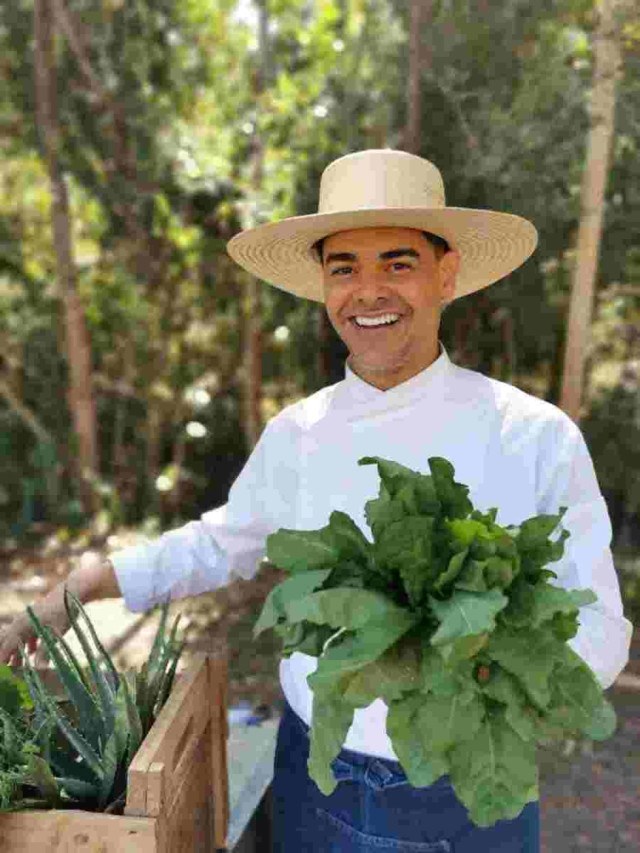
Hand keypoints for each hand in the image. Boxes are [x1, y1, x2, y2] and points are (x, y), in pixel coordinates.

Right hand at [0, 551, 117, 666]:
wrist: (73, 591)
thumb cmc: (63, 612)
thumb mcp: (55, 634)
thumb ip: (45, 652)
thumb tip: (39, 670)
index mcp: (21, 626)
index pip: (6, 648)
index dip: (3, 661)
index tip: (4, 675)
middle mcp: (21, 621)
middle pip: (7, 642)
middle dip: (6, 656)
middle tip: (9, 671)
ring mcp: (28, 618)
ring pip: (16, 637)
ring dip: (16, 651)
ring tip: (18, 667)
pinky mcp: (36, 616)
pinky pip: (26, 631)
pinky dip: (26, 643)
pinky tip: (33, 651)